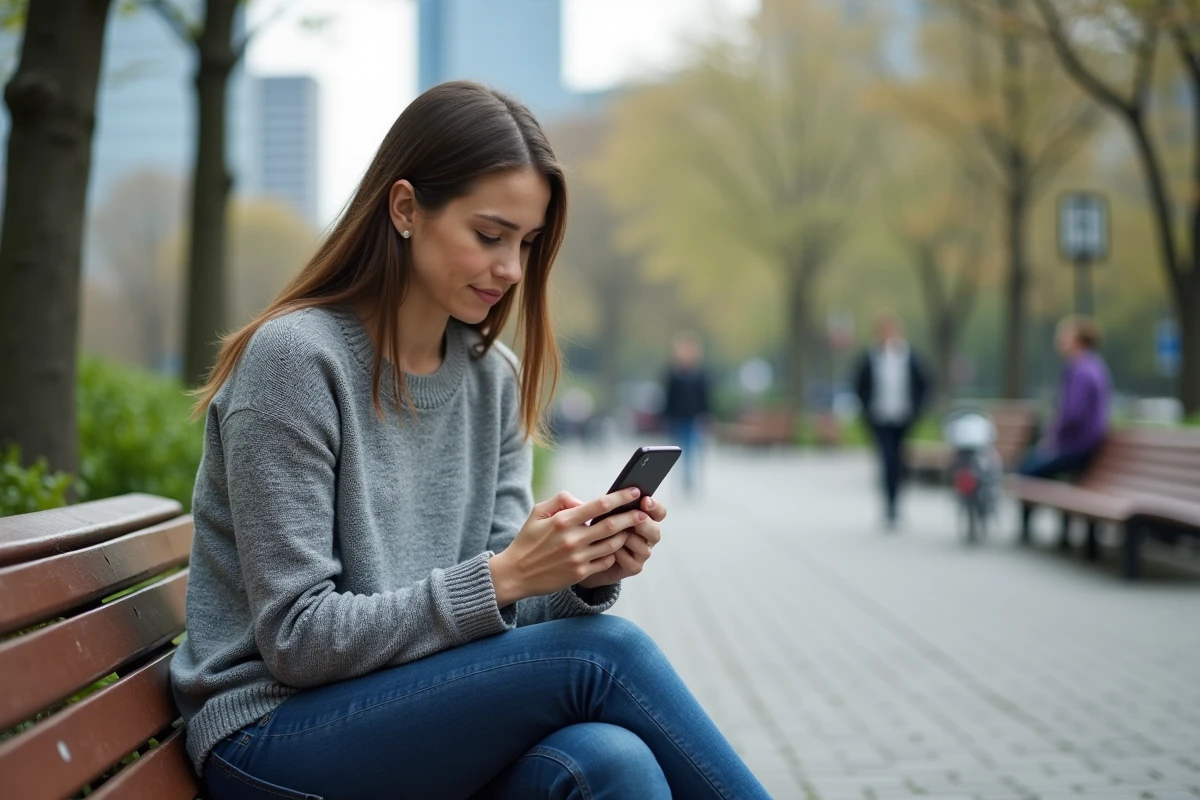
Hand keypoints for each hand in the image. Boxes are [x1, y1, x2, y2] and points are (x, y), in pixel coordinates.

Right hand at [489, 487, 646, 605]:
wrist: (515, 574)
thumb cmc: (527, 539)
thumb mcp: (537, 512)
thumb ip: (561, 500)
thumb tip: (583, 501)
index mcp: (563, 520)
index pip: (598, 505)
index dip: (620, 497)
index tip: (634, 491)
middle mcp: (572, 539)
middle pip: (611, 526)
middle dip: (631, 518)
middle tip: (644, 513)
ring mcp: (577, 558)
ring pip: (612, 545)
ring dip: (624, 536)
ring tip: (630, 529)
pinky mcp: (579, 574)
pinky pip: (605, 562)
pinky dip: (613, 553)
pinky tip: (614, 548)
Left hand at [578, 494, 666, 588]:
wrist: (588, 556)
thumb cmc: (597, 531)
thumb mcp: (603, 514)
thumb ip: (612, 506)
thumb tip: (612, 497)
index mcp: (644, 520)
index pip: (659, 512)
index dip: (655, 506)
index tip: (644, 500)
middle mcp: (647, 537)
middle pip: (655, 530)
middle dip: (644, 523)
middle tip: (634, 518)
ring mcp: (641, 553)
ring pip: (644, 547)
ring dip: (628, 540)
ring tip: (611, 535)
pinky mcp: (634, 567)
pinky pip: (631, 561)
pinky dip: (619, 554)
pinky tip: (607, 550)